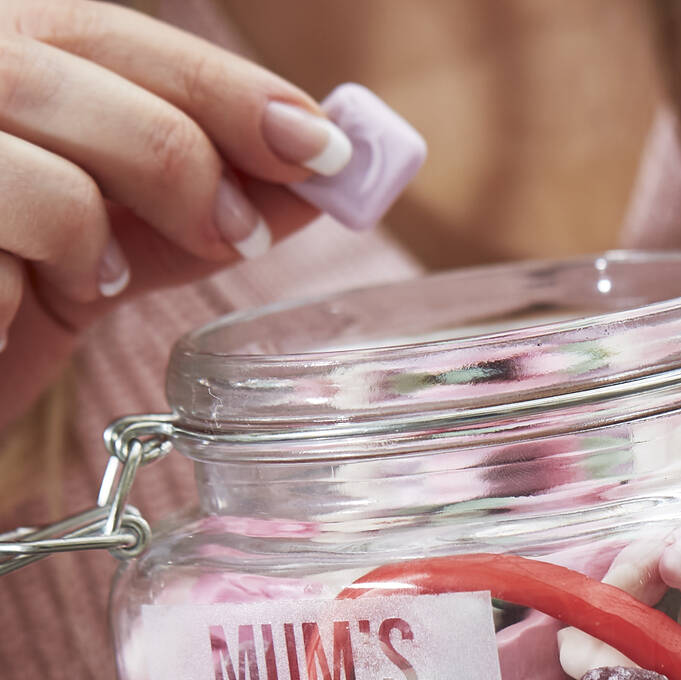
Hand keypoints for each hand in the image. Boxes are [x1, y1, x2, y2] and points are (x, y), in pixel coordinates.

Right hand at [0, 0, 351, 426]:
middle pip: (74, 65)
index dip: (227, 88)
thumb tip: (318, 179)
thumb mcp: (110, 247)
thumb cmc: (9, 303)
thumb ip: (195, 208)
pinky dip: (19, 297)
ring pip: (37, 162)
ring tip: (91, 283)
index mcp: (0, 65)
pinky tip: (6, 318)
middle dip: (184, 157)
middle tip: (240, 236)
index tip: (324, 146)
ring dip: (93, 234)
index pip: (110, 37)